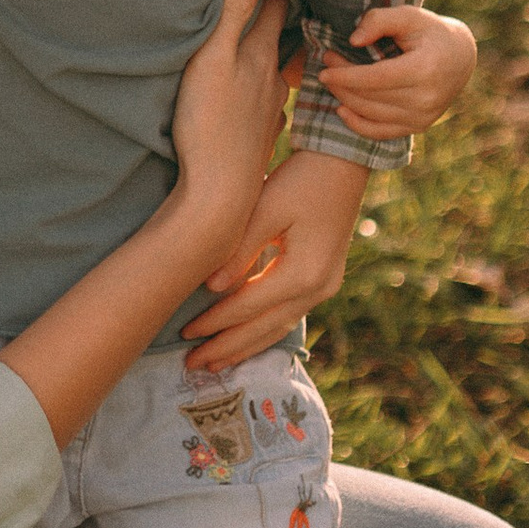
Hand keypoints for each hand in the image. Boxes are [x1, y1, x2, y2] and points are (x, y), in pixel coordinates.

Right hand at [168, 0, 291, 239]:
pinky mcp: (261, 136)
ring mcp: (272, 111)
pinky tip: (252, 95)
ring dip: (269, 57)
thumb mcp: (212, 59)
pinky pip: (267, 103)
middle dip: (275, 19)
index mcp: (261, 57)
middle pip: (280, 40)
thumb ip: (233, 12)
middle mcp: (275, 82)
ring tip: (259, 42)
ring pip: (276, 73)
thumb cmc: (209, 123)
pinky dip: (262, 91)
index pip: (276, 8)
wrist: (218, 194)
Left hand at [180, 149, 365, 371]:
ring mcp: (325, 287)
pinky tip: (246, 341)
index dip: (215, 321)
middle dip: (227, 347)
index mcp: (303, 273)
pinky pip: (288, 315)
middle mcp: (318, 288)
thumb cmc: (301, 179)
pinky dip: (264, 330)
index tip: (185, 333)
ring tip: (216, 364)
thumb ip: (238, 250)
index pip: (248, 306)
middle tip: (193, 364)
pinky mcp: (323, 280)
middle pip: (264, 328)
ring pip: (278, 327)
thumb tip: (210, 288)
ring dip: (245, 347)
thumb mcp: (264, 208)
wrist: (343, 163)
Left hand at [321, 4, 476, 140]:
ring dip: (345, 98)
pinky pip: (381, 132)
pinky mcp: (419, 126)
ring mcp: (423, 116)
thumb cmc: (430, 32)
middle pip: (370, 96)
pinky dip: (357, 124)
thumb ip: (379, 20)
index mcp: (425, 69)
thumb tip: (353, 40)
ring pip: (371, 114)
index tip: (324, 66)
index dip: (346, 75)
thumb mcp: (408, 15)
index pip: (375, 78)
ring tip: (332, 81)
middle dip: (341, 82)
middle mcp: (426, 98)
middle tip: (325, 64)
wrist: (460, 57)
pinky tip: (341, 109)